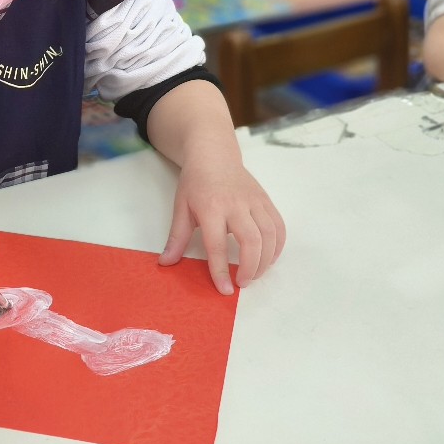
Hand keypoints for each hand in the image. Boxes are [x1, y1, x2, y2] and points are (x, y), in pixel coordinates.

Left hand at [159, 158, 284, 295]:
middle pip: (251, 241)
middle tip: (242, 283)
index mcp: (211, 207)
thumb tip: (165, 263)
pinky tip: (268, 258)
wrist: (213, 154)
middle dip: (250, 268)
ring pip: (269, 235)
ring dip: (266, 261)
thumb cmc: (195, 183)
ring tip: (254, 274)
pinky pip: (279, 226)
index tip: (224, 289)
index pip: (217, 245)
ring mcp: (254, 201)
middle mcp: (236, 204)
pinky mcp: (266, 200)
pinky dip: (278, 246)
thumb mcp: (181, 207)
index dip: (220, 270)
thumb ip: (176, 237)